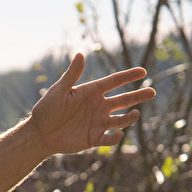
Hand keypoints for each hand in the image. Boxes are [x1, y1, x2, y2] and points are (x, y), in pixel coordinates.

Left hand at [29, 52, 155, 154]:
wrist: (39, 133)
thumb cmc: (47, 109)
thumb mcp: (59, 91)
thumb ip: (71, 75)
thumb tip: (81, 54)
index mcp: (91, 92)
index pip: (114, 82)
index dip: (128, 76)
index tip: (142, 71)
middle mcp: (99, 106)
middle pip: (124, 100)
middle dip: (138, 96)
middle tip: (152, 92)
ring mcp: (98, 122)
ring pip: (120, 120)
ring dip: (129, 117)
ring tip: (135, 114)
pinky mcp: (94, 138)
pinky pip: (109, 138)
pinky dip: (115, 137)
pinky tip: (119, 134)